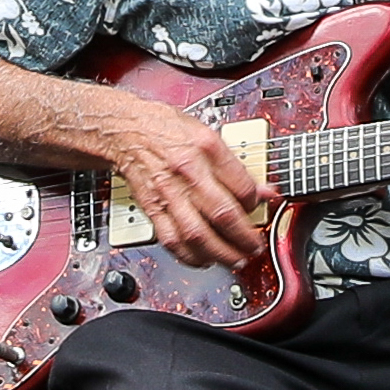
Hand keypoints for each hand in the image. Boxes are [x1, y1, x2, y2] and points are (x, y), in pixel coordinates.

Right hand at [91, 89, 276, 270]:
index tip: (258, 210)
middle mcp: (187, 170)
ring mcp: (168, 191)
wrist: (125, 130)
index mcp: (207, 147)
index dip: (256, 204)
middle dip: (244, 238)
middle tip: (255, 247)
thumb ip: (236, 167)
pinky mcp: (152, 207)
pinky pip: (172, 240)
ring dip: (221, 254)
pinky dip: (190, 256)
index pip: (242, 186)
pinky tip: (204, 259)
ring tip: (236, 260)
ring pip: (198, 234)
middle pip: (222, 214)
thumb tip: (264, 191)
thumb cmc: (166, 129)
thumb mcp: (208, 135)